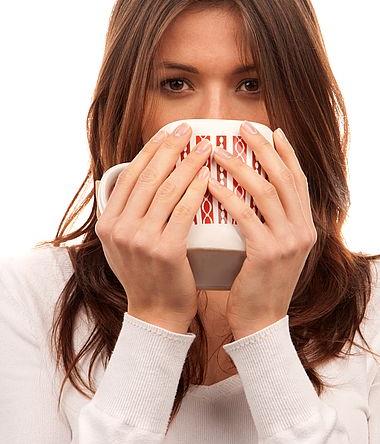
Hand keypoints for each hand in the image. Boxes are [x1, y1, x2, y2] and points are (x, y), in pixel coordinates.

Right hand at [95, 123, 210, 333]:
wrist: (156, 314)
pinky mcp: (165, 251)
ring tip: (206, 148)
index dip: (150, 151)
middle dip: (170, 148)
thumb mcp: (124, 244)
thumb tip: (145, 178)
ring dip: (188, 164)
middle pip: (148, 177)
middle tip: (189, 130)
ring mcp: (140, 240)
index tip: (168, 133)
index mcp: (108, 223)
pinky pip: (183, 211)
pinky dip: (196, 191)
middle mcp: (119, 229)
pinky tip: (208, 177)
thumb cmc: (148, 275)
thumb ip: (128, 214)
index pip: (129, 176)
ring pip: (167, 190)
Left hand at [207, 121, 316, 339]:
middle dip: (263, 148)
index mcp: (306, 225)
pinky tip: (210, 183)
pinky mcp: (267, 253)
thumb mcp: (276, 248)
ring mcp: (288, 241)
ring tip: (218, 150)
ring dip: (241, 166)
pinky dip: (227, 196)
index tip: (273, 130)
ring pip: (266, 191)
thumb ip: (273, 221)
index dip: (287, 152)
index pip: (299, 179)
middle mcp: (302, 229)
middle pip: (284, 177)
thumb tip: (252, 190)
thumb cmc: (260, 282)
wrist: (261, 322)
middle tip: (242, 128)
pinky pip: (245, 215)